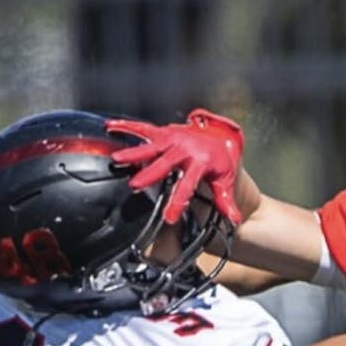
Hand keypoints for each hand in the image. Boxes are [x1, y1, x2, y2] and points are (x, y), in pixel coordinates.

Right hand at [106, 108, 243, 224]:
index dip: (178, 202)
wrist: (219, 137)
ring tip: (117, 158)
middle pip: (165, 164)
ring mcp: (173, 139)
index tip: (169, 218)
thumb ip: (226, 201)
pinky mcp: (164, 132)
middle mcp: (185, 150)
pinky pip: (144, 128)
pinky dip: (127, 126)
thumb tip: (234, 220)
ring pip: (152, 146)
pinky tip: (110, 126)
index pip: (188, 186)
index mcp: (201, 164)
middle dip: (150, 174)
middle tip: (135, 184)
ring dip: (134, 152)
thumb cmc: (219, 161)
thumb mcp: (224, 181)